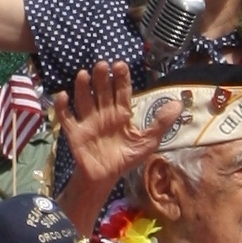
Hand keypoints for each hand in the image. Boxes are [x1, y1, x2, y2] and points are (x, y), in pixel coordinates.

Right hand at [58, 63, 158, 199]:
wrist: (105, 177)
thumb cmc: (125, 158)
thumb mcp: (148, 141)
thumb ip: (161, 123)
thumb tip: (178, 103)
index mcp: (121, 114)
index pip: (122, 92)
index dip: (121, 79)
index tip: (120, 65)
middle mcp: (104, 113)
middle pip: (102, 92)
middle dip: (102, 78)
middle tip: (102, 65)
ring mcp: (88, 122)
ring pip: (84, 100)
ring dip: (83, 87)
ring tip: (83, 74)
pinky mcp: (75, 132)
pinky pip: (67, 118)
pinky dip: (63, 107)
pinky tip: (63, 95)